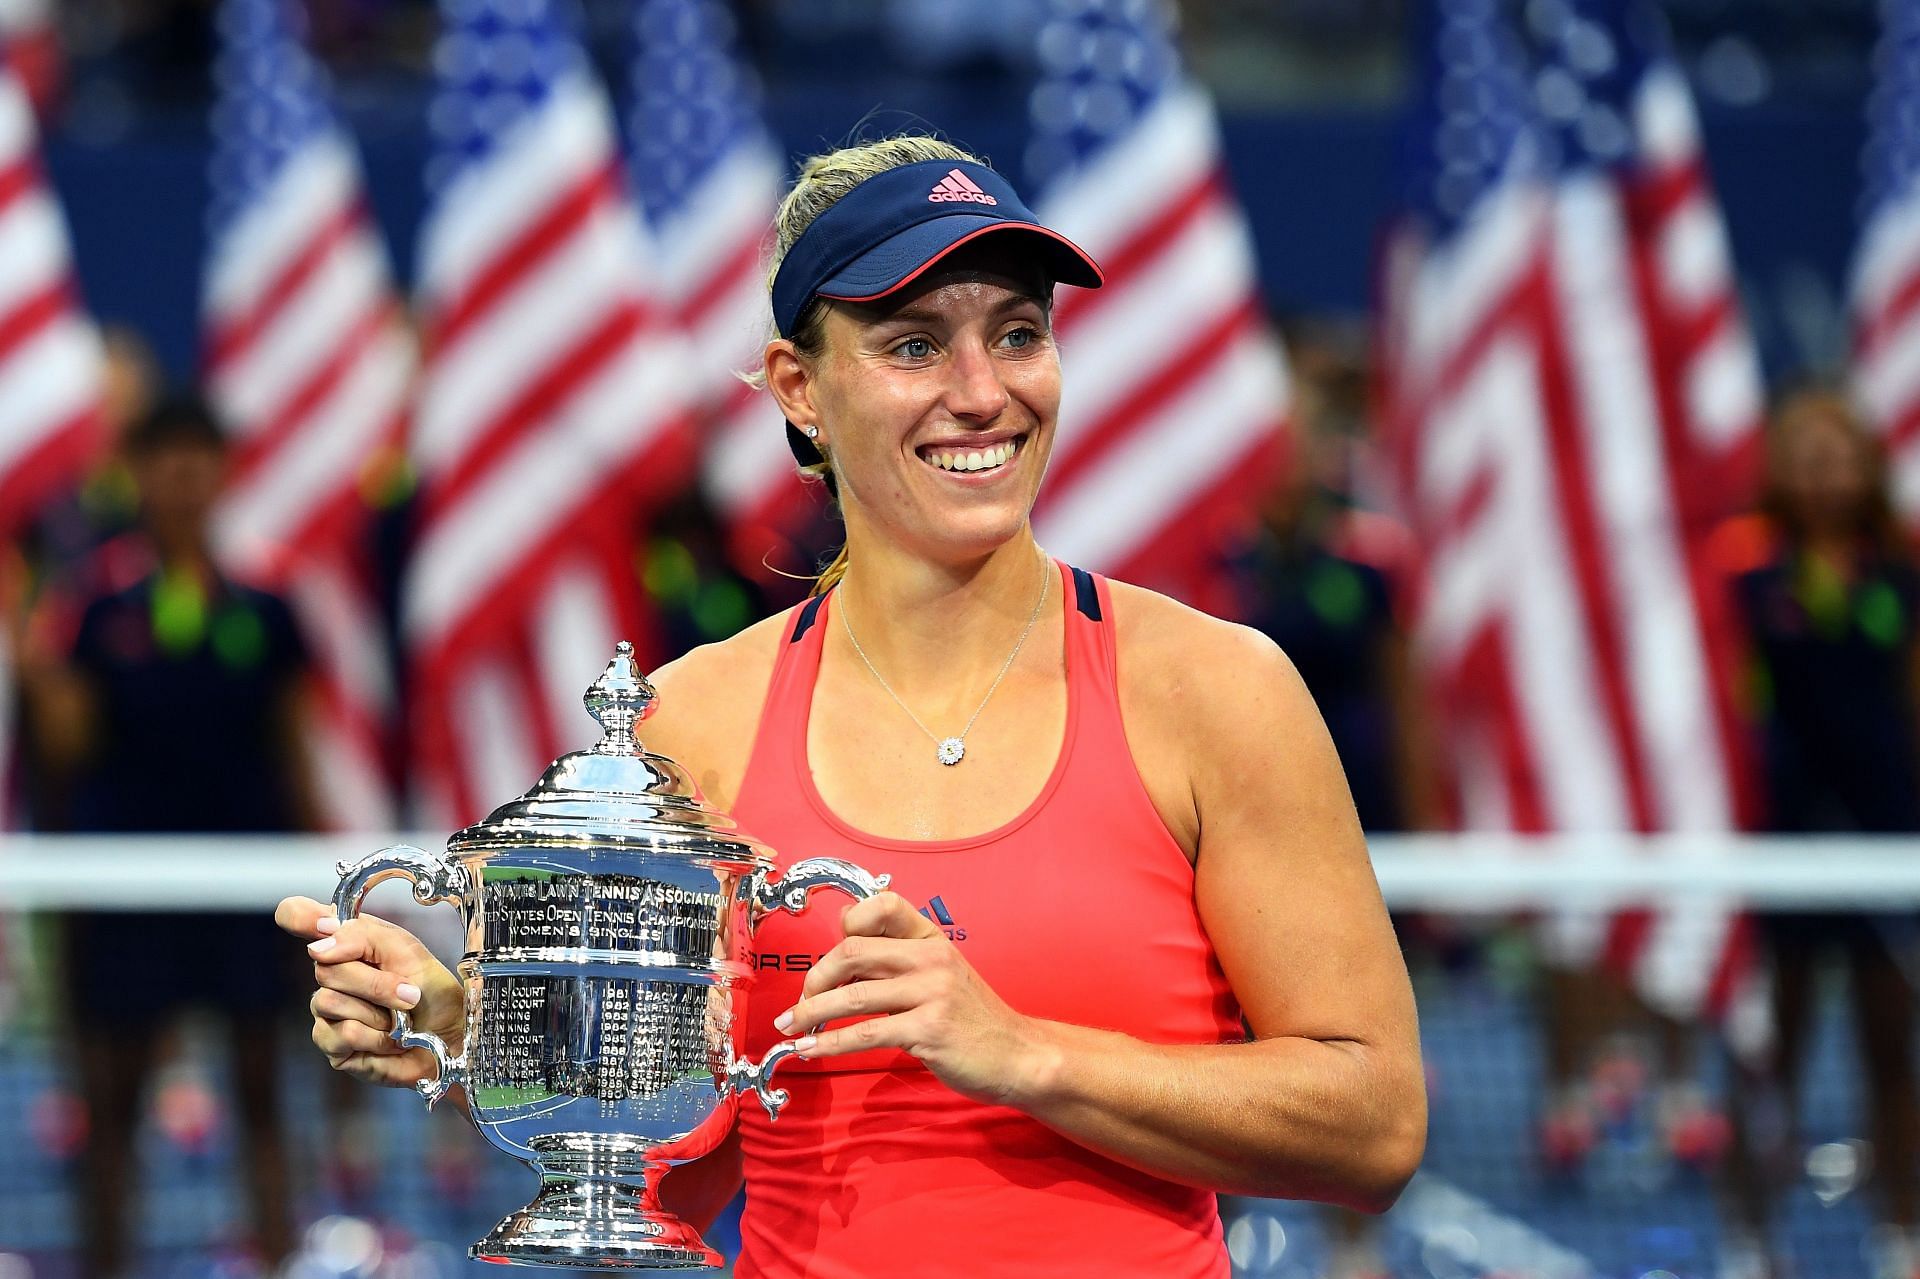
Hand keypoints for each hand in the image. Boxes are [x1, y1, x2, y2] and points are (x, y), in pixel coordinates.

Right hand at [274, 895, 464, 1089]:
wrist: (451, 1036)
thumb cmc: (432, 992)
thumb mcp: (408, 952)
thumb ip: (363, 938)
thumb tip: (319, 947)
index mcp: (349, 941)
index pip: (297, 914)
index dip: (300, 916)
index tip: (325, 926)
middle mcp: (332, 974)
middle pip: (323, 967)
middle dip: (374, 983)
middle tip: (408, 995)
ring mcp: (327, 1010)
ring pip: (329, 1002)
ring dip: (378, 1013)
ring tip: (399, 1020)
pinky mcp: (331, 1045)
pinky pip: (341, 1035)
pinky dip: (376, 1038)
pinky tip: (389, 1040)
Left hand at [776, 892, 1056, 1106]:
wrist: (1018, 1055)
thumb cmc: (973, 1020)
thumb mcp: (941, 976)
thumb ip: (897, 962)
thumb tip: (842, 948)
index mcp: (932, 939)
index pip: (883, 905)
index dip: (848, 922)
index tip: (829, 955)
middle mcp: (931, 958)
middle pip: (853, 951)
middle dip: (816, 978)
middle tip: (801, 1001)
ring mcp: (932, 992)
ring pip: (852, 995)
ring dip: (811, 1012)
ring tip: (790, 1026)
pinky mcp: (928, 1029)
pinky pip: (865, 1033)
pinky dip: (830, 1042)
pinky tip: (810, 1049)